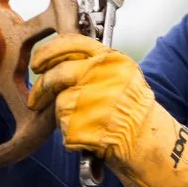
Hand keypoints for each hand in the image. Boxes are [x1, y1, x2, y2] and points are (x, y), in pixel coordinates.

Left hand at [31, 36, 187, 186]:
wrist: (153, 143)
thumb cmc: (137, 113)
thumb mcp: (122, 77)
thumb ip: (94, 66)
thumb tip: (57, 62)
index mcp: (112, 60)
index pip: (71, 43)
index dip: (48, 52)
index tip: (37, 63)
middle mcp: (103, 75)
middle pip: (57, 74)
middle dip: (41, 88)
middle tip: (34, 100)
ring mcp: (94, 100)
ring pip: (60, 104)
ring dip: (64, 116)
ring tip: (85, 124)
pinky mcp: (87, 125)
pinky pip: (65, 129)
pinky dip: (72, 136)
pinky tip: (90, 137)